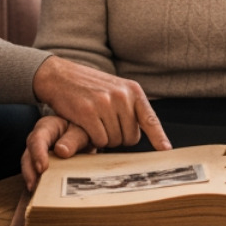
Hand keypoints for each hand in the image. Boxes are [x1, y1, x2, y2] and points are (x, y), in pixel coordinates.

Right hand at [21, 115, 97, 190]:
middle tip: (34, 186)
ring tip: (35, 193)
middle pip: (28, 155)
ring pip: (29, 167)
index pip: (37, 139)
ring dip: (32, 180)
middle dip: (29, 171)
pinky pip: (37, 174)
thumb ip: (74, 139)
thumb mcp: (82, 131)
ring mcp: (38, 154)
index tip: (42, 168)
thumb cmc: (82, 129)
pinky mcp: (42, 165)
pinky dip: (39, 184)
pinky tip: (42, 194)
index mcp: (48, 127)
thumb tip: (61, 151)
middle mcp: (39, 141)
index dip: (38, 153)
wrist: (85, 134)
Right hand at [32, 55, 168, 151]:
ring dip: (105, 139)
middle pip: (131, 137)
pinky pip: (99, 140)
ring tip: (95, 124)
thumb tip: (142, 133)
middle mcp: (122, 96)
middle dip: (119, 138)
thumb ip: (130, 106)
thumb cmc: (89, 86)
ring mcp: (105, 103)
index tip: (166, 150)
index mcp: (133, 90)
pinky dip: (93, 139)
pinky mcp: (88, 112)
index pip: (150, 119)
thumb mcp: (116, 88)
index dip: (159, 137)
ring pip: (114, 140)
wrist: (59, 75)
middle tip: (106, 128)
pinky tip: (86, 127)